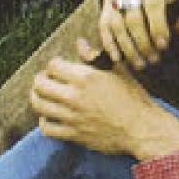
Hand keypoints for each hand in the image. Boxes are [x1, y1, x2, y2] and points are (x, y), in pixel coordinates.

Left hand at [29, 50, 178, 159]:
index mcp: (86, 77)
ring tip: (43, 95)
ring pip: (39, 105)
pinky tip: (50, 116)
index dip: (54, 64)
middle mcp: (75, 96)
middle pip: (40, 84)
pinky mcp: (74, 134)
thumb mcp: (118, 70)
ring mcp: (72, 117)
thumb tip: (80, 43)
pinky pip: (47, 128)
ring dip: (37, 97)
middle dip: (40, 79)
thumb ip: (95, 56)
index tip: (59, 68)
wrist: (142, 128)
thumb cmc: (133, 97)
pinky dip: (44, 121)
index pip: (53, 65)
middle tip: (46, 80)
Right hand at [98, 0, 178, 68]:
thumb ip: (175, 5)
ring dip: (127, 46)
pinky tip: (117, 56)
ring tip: (139, 63)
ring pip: (117, 22)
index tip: (163, 45)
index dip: (158, 27)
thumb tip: (177, 30)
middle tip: (154, 58)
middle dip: (143, 42)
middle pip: (133, 17)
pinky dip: (108, 41)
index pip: (153, 4)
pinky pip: (104, 22)